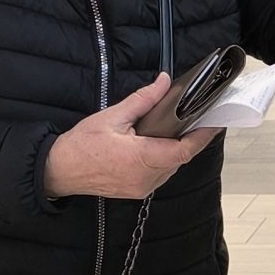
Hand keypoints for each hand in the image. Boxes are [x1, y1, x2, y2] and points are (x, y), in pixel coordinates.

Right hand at [43, 73, 217, 200]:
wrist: (59, 170)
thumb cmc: (82, 144)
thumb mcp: (112, 116)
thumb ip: (143, 100)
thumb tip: (164, 83)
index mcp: (141, 159)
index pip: (184, 150)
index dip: (203, 136)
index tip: (215, 122)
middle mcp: (146, 178)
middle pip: (180, 158)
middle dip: (188, 138)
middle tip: (196, 117)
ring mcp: (142, 188)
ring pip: (171, 167)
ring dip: (175, 149)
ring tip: (175, 129)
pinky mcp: (137, 191)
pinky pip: (159, 174)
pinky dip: (163, 159)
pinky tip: (157, 144)